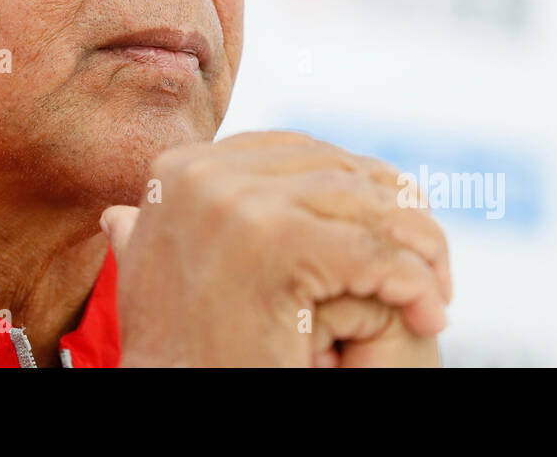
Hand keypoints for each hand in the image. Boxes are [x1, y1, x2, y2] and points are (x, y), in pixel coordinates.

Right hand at [101, 130, 450, 366]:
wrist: (176, 403)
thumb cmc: (176, 358)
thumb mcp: (157, 284)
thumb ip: (158, 236)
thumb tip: (123, 216)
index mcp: (180, 172)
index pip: (298, 154)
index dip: (355, 190)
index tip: (388, 234)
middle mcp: (203, 174)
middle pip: (339, 170)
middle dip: (394, 217)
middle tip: (427, 269)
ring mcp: (236, 204)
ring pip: (368, 207)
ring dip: (418, 250)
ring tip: (433, 295)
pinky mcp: (274, 244)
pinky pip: (377, 253)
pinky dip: (416, 283)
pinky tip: (427, 313)